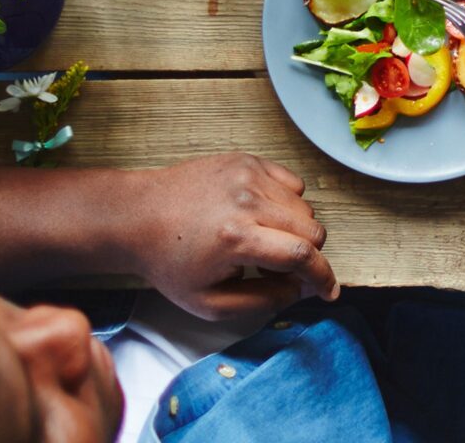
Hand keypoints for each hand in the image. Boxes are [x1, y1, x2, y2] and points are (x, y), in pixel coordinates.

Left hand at [118, 153, 335, 325]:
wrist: (137, 216)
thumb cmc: (168, 262)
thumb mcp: (209, 303)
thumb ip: (262, 302)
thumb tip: (300, 290)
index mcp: (236, 238)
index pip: (302, 255)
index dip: (322, 277)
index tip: (327, 291)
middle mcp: (247, 201)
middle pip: (312, 229)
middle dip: (307, 256)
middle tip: (280, 270)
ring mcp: (249, 175)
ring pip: (305, 206)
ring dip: (295, 231)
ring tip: (263, 243)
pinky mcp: (248, 161)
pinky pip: (292, 183)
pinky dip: (286, 204)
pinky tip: (261, 217)